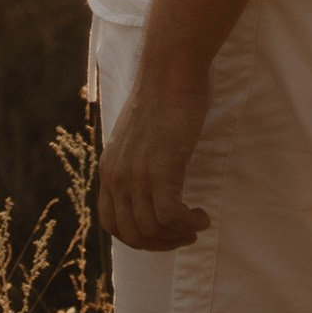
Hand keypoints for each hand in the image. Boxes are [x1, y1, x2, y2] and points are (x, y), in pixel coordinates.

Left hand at [98, 59, 212, 252]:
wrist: (171, 69)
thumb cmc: (164, 92)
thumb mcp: (139, 132)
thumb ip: (138, 157)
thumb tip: (152, 173)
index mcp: (110, 168)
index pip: (111, 223)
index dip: (136, 236)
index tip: (161, 232)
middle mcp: (118, 176)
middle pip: (131, 234)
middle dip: (159, 243)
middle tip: (184, 235)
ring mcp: (137, 176)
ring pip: (151, 230)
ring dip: (178, 235)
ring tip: (197, 224)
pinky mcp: (161, 171)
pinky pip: (170, 217)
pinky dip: (187, 223)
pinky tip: (202, 216)